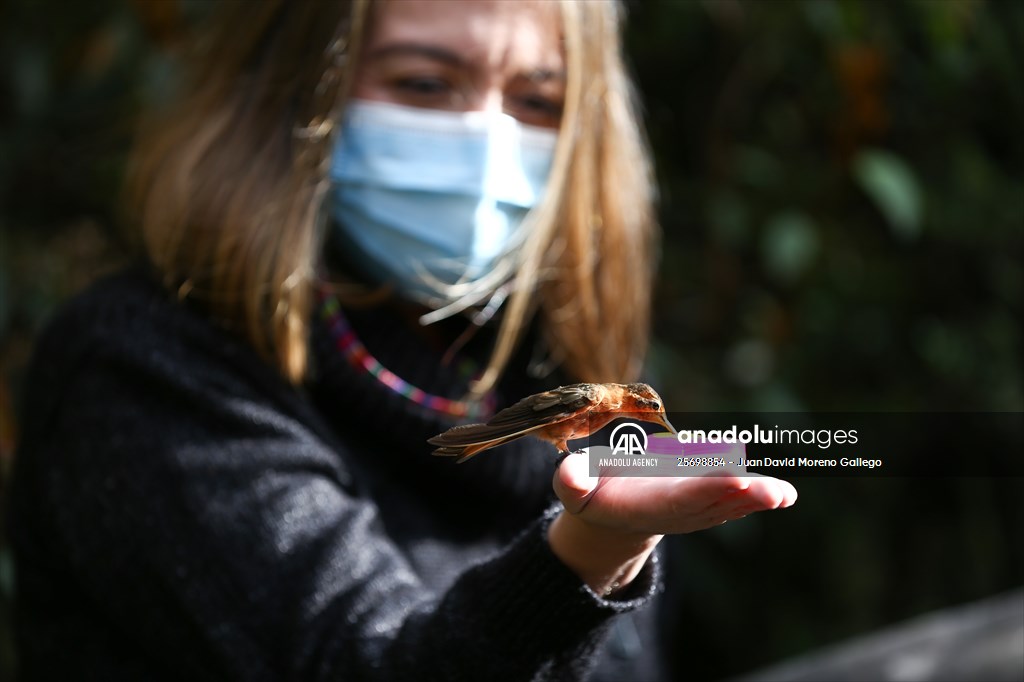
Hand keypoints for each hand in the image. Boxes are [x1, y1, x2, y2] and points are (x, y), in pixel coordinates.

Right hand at [547, 450, 796, 594]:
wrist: (614, 517)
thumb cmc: (591, 492)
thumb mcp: (574, 487)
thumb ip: (572, 482)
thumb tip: (568, 476)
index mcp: (647, 504)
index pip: (681, 495)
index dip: (707, 486)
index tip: (734, 477)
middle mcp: (678, 510)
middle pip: (715, 500)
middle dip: (743, 495)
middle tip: (773, 492)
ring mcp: (697, 508)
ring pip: (732, 500)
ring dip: (759, 497)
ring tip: (785, 494)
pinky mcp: (709, 500)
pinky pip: (737, 496)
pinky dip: (761, 494)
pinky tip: (787, 493)